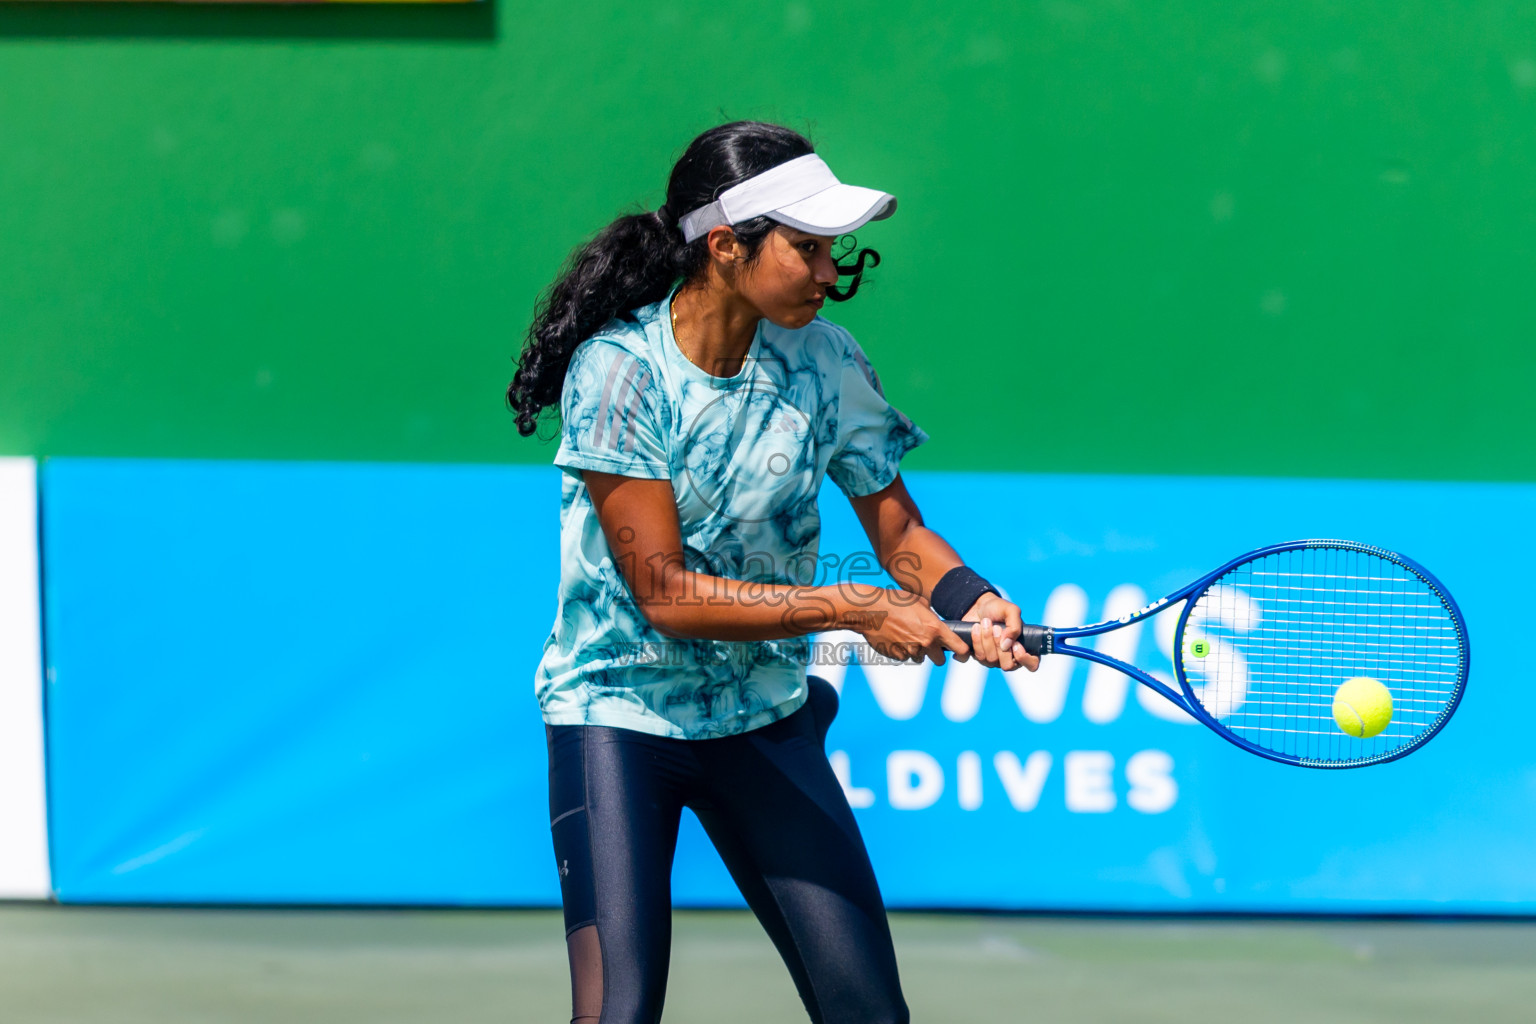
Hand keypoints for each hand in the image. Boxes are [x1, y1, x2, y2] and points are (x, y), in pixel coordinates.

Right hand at [846, 588, 968, 665]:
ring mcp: (910, 651)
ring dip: (916, 651)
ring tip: (905, 635)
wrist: (869, 609)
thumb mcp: (918, 602)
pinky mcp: (897, 656)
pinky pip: (904, 657)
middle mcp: (925, 642)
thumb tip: (936, 621)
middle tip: (928, 644)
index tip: (961, 653)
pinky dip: (902, 651)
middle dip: (936, 654)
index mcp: (935, 628)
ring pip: (920, 658)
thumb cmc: (894, 601)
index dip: (962, 652)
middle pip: (940, 660)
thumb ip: (931, 615)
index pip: (959, 648)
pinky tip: (894, 637)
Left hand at [959, 593, 1039, 672]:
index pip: (1032, 665)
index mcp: (1024, 647)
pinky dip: (975, 641)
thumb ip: (1015, 627)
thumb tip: (1006, 645)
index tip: (1015, 644)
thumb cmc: (998, 608)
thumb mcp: (1011, 611)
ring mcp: (994, 659)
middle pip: (1007, 665)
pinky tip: (975, 628)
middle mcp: (1010, 657)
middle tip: (996, 627)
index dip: (1024, 658)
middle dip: (999, 644)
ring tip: (984, 622)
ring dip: (986, 639)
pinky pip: (976, 657)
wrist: (978, 606)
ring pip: (990, 660)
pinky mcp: (979, 656)